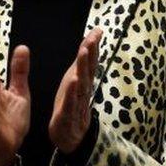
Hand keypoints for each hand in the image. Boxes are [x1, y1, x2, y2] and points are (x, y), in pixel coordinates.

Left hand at [49, 28, 102, 152]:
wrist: (70, 135)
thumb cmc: (72, 106)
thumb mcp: (76, 82)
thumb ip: (82, 64)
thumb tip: (88, 44)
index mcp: (82, 80)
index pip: (90, 61)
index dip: (94, 45)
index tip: (97, 30)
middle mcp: (82, 89)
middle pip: (88, 68)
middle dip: (91, 51)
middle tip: (93, 37)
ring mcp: (77, 101)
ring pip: (81, 82)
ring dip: (83, 66)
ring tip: (84, 51)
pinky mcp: (68, 114)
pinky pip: (71, 101)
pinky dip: (72, 91)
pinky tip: (74, 80)